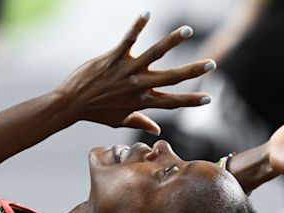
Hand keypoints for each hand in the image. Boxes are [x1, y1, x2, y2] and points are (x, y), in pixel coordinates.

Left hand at [57, 12, 214, 134]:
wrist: (71, 104)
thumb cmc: (96, 113)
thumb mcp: (119, 121)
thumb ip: (140, 121)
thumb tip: (157, 129)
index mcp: (141, 102)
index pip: (172, 102)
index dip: (191, 101)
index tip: (209, 99)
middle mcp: (138, 86)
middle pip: (171, 78)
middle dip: (193, 71)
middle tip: (212, 64)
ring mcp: (126, 71)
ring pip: (154, 54)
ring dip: (171, 41)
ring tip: (186, 30)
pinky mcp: (113, 58)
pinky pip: (128, 39)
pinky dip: (137, 26)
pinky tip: (147, 13)